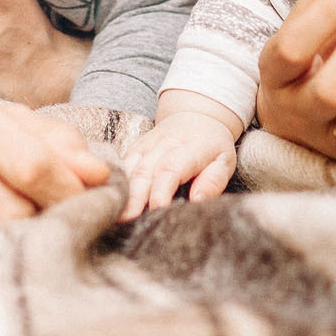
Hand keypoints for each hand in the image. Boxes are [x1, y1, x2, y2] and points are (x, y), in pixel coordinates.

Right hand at [119, 93, 244, 219]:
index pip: (171, 168)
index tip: (157, 210)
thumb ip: (213, 181)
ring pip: (130, 168)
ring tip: (115, 214)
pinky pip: (122, 165)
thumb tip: (197, 201)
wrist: (196, 116)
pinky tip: (110, 199)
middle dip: (135, 196)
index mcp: (189, 148)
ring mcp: (146, 145)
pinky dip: (116, 182)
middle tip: (126, 219)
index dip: (162, 190)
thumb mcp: (224, 161)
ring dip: (122, 191)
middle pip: (145, 170)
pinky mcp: (135, 148)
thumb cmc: (212, 145)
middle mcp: (163, 144)